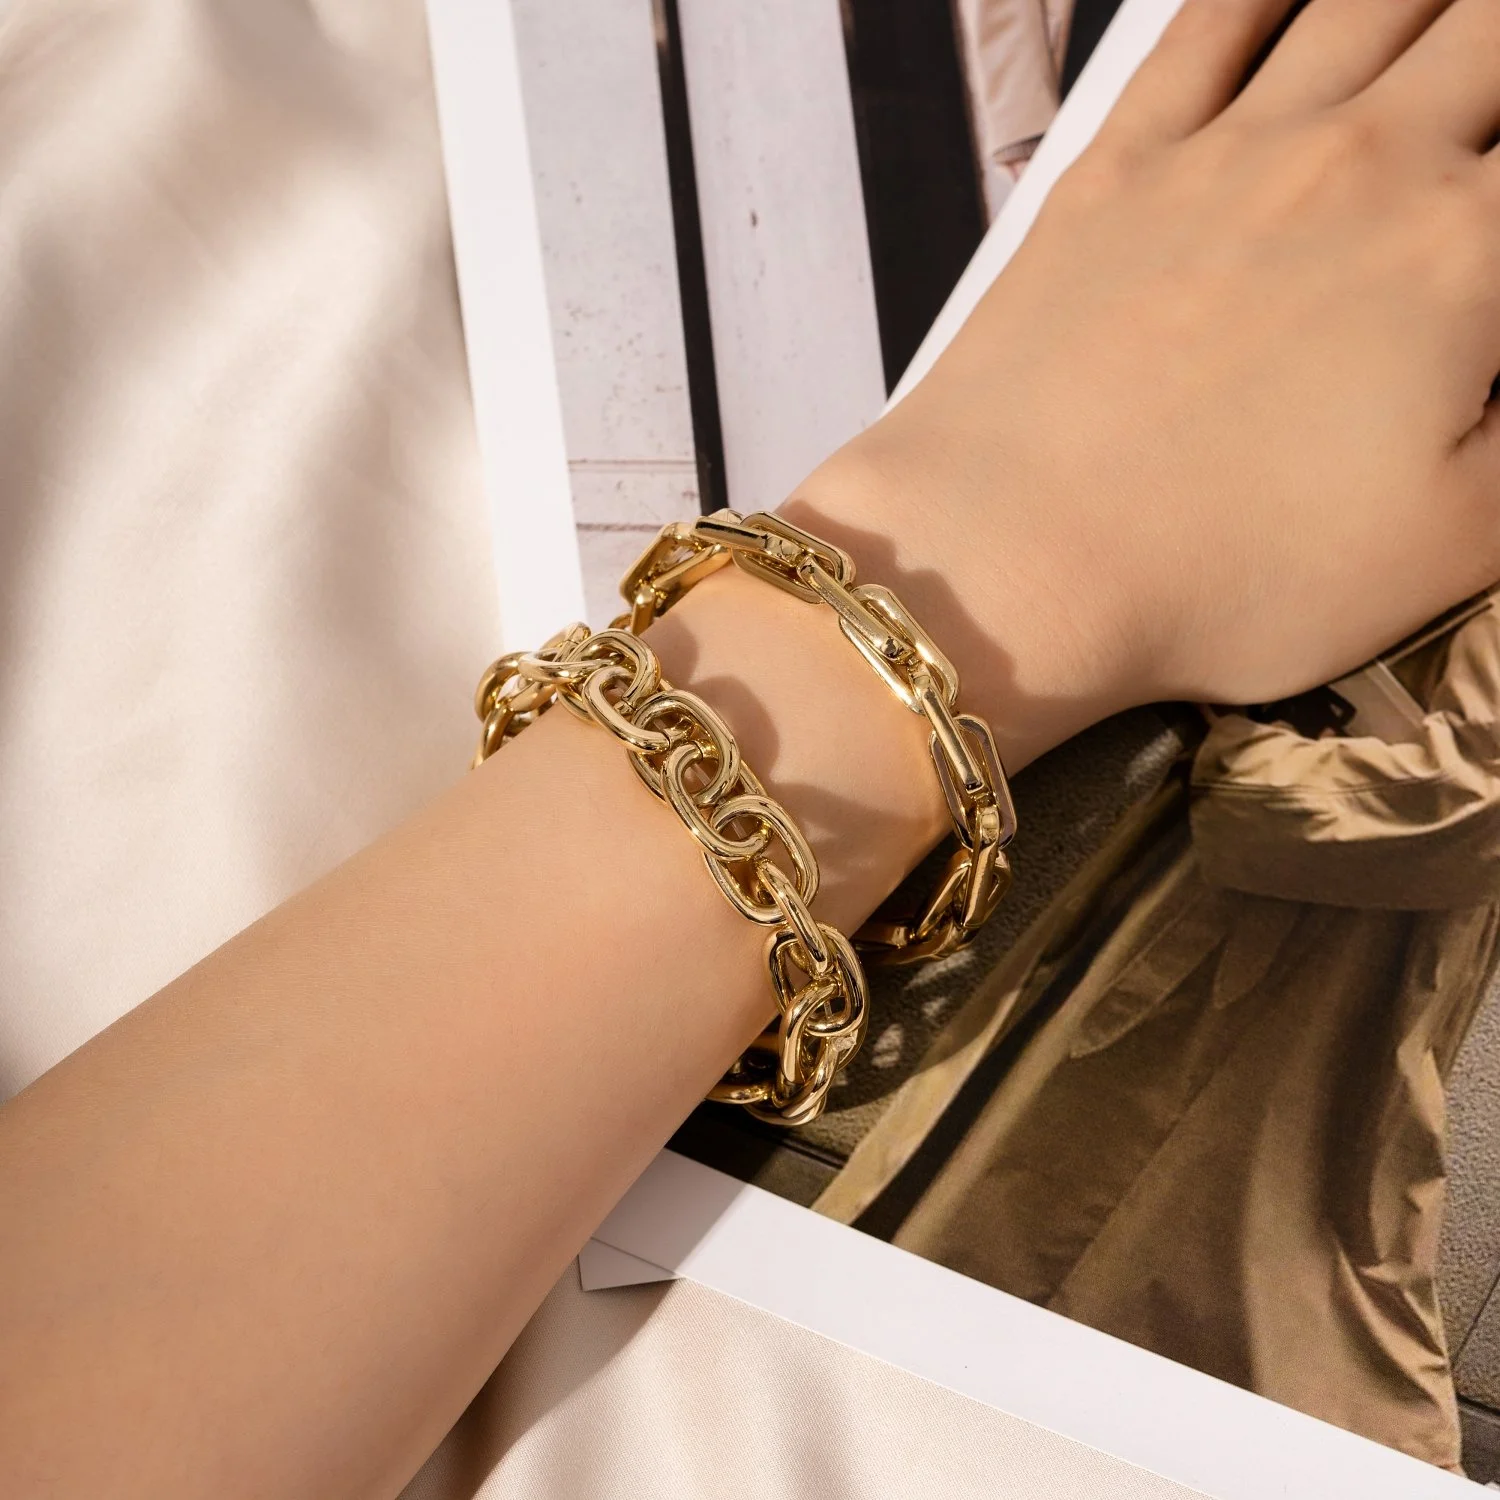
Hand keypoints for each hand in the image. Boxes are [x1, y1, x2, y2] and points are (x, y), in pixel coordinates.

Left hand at [798, 0, 1499, 741]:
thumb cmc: (1226, 575)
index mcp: (1467, 251)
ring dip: (1431, 3)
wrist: (1011, 557)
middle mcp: (1363, 162)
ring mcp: (1229, 151)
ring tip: (1450, 26)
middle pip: (1490, 35)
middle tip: (1490, 82)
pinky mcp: (1120, 166)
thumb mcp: (1454, 541)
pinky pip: (1212, 20)